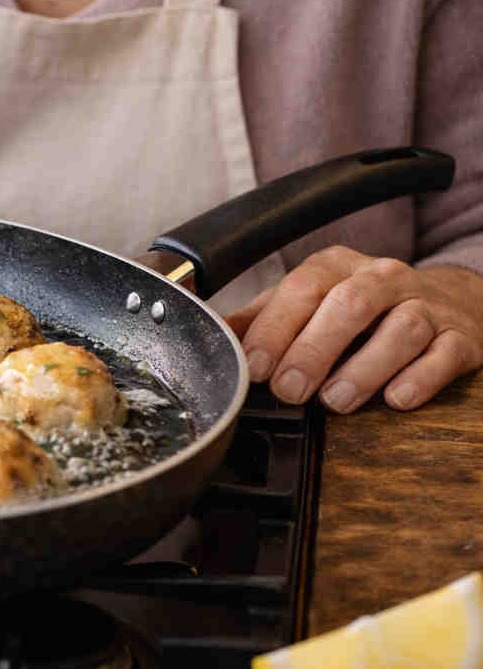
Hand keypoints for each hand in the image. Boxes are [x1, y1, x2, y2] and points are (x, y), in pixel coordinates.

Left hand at [225, 247, 482, 412]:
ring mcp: (426, 306)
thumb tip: (210, 332)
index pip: (302, 289)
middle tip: (290, 390)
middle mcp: (383, 279)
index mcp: (336, 267)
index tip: (255, 367)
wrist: (450, 302)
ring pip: (401, 328)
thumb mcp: (310, 303)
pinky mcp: (461, 337)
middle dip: (314, 349)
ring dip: (365, 367)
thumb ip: (262, 318)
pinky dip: (421, 378)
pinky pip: (445, 353)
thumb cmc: (364, 309)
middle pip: (350, 304)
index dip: (275, 328)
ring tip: (336, 401)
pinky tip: (396, 398)